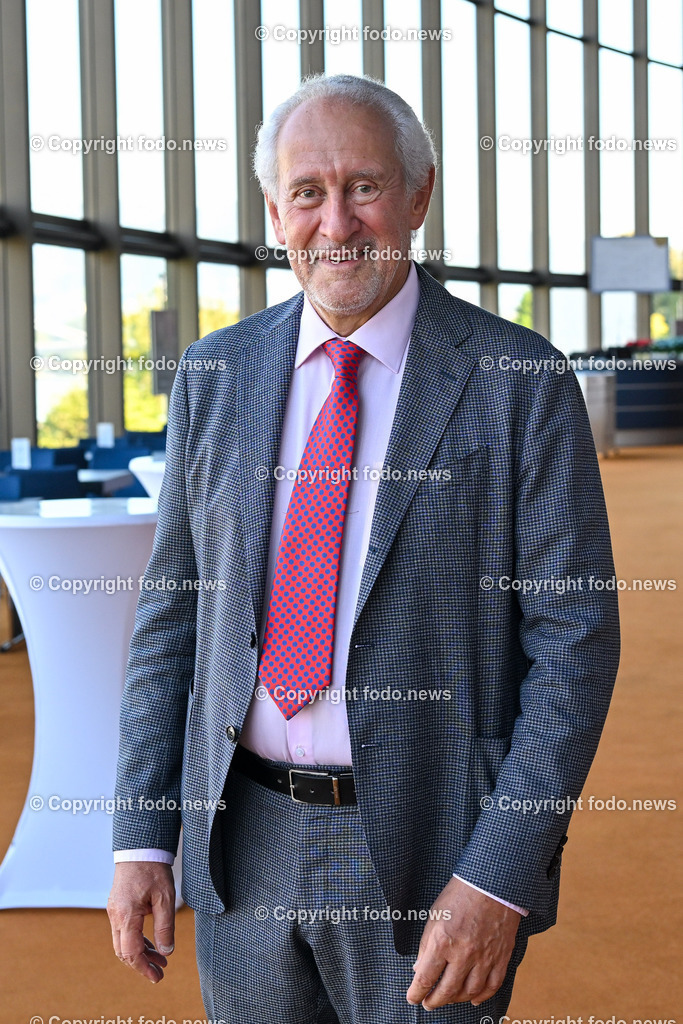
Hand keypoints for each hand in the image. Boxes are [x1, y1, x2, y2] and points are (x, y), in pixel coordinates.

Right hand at [107, 861, 175, 982]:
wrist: (140, 847)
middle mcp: (116, 915)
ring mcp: (114, 910)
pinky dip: (137, 940)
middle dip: (141, 964)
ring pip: (123, 942)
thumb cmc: (153, 869)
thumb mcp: (165, 898)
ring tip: (161, 960)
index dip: (144, 968)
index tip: (157, 977)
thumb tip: (166, 951)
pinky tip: (152, 944)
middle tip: (160, 972)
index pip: (131, 952)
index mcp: (126, 915)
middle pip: (124, 951)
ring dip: (140, 953)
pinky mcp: (118, 906)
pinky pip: (124, 930)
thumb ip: (165, 926)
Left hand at [406, 876, 520, 1008]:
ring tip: (448, 999)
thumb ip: (426, 944)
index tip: (413, 998)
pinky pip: (492, 985)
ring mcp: (484, 957)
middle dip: (434, 1001)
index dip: (416, 993)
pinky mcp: (501, 957)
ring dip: (456, 999)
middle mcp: (463, 954)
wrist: (491, 883)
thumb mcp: (435, 915)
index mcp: (443, 941)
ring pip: (469, 992)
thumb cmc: (461, 894)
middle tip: (429, 1003)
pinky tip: (473, 998)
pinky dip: (482, 996)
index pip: (426, 978)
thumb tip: (419, 968)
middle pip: (447, 991)